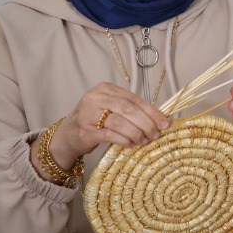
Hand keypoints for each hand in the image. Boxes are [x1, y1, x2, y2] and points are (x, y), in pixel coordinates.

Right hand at [42, 82, 167, 173]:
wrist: (68, 134)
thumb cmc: (95, 120)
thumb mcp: (111, 108)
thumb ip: (130, 109)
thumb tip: (159, 119)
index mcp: (105, 88)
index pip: (133, 98)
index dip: (151, 111)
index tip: (164, 122)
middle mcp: (95, 98)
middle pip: (128, 109)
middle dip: (146, 123)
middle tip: (156, 134)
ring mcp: (88, 114)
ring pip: (120, 122)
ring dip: (137, 133)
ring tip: (145, 140)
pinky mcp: (86, 131)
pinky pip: (111, 135)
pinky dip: (125, 140)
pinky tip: (132, 144)